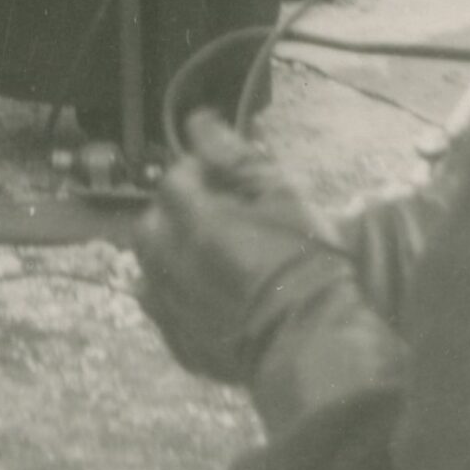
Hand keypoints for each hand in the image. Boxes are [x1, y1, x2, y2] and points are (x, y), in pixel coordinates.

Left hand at [134, 110, 339, 383]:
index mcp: (192, 222)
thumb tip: (200, 122)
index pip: (176, 178)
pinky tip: (209, 296)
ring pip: (151, 266)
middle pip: (153, 222)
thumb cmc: (307, 267)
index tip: (229, 181)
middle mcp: (169, 263)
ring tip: (213, 256)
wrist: (318, 348)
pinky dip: (176, 296)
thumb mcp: (282, 197)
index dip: (202, 172)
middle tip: (220, 218)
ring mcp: (171, 308)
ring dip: (173, 253)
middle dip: (178, 212)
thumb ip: (235, 157)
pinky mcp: (181, 345)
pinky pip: (163, 310)